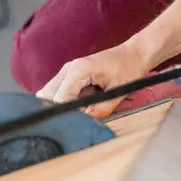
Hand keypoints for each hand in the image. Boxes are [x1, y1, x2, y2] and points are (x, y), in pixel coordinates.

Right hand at [35, 45, 154, 118]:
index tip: (71, 126)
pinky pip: (58, 91)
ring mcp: (68, 71)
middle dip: (56, 111)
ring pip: (49, 94)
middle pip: (47, 95)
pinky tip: (78, 108)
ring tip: (75, 115)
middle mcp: (68, 69)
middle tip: (70, 123)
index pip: (60, 98)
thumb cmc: (129, 68)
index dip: (64, 114)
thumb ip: (100, 109)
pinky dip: (64, 102)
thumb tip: (84, 122)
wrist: (134, 54)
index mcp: (79, 70)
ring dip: (59, 106)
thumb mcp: (118, 92)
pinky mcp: (70, 75)